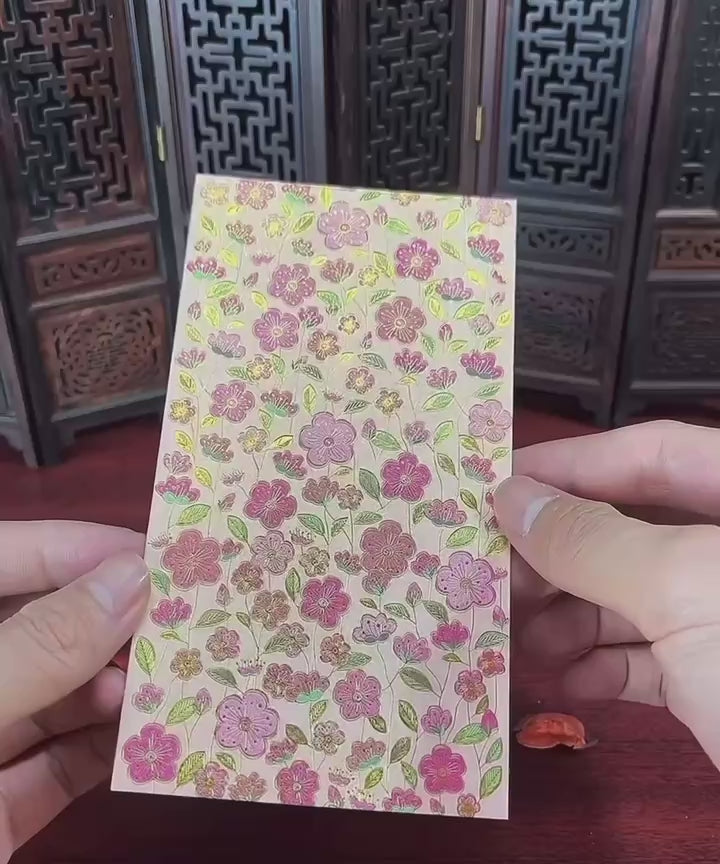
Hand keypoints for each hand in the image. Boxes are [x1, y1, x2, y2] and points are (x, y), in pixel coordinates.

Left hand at [0, 522, 148, 860]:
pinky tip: (150, 733)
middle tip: (181, 615)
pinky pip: (57, 767)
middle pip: (34, 627)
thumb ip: (36, 648)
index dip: (72, 547)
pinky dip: (105, 748)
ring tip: (171, 677)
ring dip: (115, 686)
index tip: (153, 552)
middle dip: (107, 618)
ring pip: (52, 697)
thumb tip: (130, 581)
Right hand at [494, 420, 719, 768]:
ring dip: (571, 617)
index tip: (498, 485)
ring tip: (520, 638)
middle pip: (632, 528)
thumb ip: (594, 539)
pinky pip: (651, 659)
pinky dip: (604, 667)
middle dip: (559, 555)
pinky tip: (568, 680)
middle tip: (495, 575)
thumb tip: (513, 499)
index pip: (651, 453)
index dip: (569, 464)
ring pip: (634, 597)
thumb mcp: (686, 592)